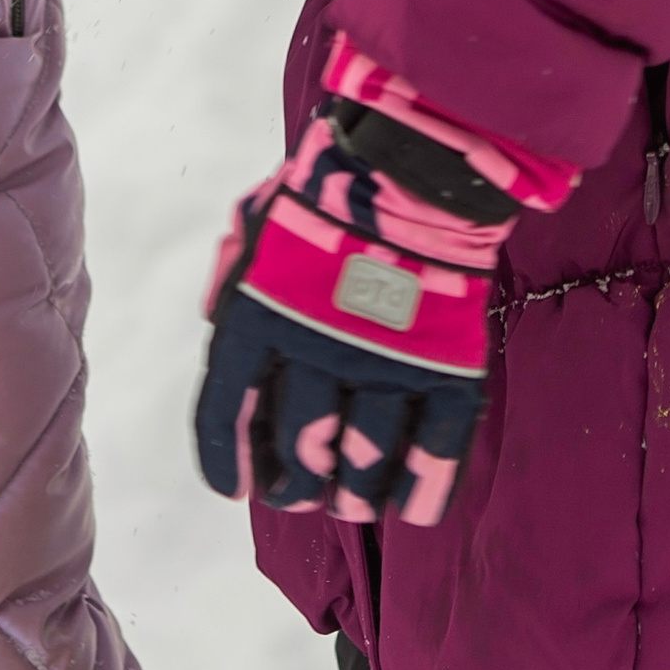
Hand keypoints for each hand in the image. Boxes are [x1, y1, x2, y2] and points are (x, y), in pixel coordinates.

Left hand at [194, 39, 575, 525]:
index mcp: (261, 314)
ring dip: (355, 493)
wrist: (411, 160)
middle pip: (300, 452)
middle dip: (297, 484)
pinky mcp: (446, 366)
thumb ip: (235, 283)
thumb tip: (222, 329)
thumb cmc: (325, 191)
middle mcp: (318, 349)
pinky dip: (423, 488)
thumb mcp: (257, 225)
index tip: (236, 490)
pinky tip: (412, 509)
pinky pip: (434, 449)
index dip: (225, 460)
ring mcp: (386, 361)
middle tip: (303, 491)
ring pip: (364, 463)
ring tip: (353, 500)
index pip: (226, 410)